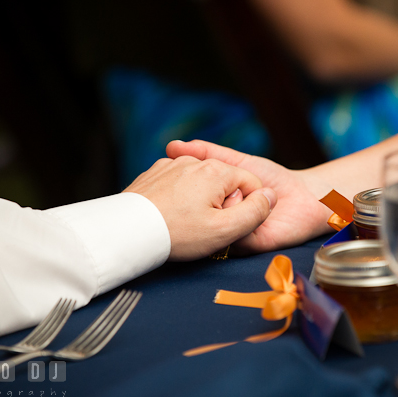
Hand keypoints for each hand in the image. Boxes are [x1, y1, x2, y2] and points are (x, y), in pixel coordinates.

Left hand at [123, 156, 275, 260]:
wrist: (127, 232)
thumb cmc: (178, 234)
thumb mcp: (225, 231)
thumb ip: (255, 213)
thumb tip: (270, 197)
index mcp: (217, 171)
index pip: (251, 185)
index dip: (246, 208)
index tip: (227, 225)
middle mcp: (196, 161)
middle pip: (226, 183)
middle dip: (222, 204)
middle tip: (204, 228)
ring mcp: (173, 164)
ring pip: (202, 183)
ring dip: (201, 201)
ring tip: (184, 224)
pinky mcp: (154, 173)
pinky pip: (179, 184)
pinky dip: (180, 197)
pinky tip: (170, 216)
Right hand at [166, 140, 333, 254]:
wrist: (307, 195)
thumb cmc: (275, 179)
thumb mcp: (237, 162)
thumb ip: (209, 153)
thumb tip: (172, 146)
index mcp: (214, 206)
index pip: (188, 202)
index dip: (179, 189)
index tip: (171, 176)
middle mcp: (220, 224)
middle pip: (196, 217)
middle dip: (200, 197)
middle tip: (207, 183)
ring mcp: (233, 236)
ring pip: (213, 227)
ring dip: (222, 206)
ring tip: (238, 191)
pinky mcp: (249, 245)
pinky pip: (232, 237)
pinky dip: (238, 219)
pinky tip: (249, 201)